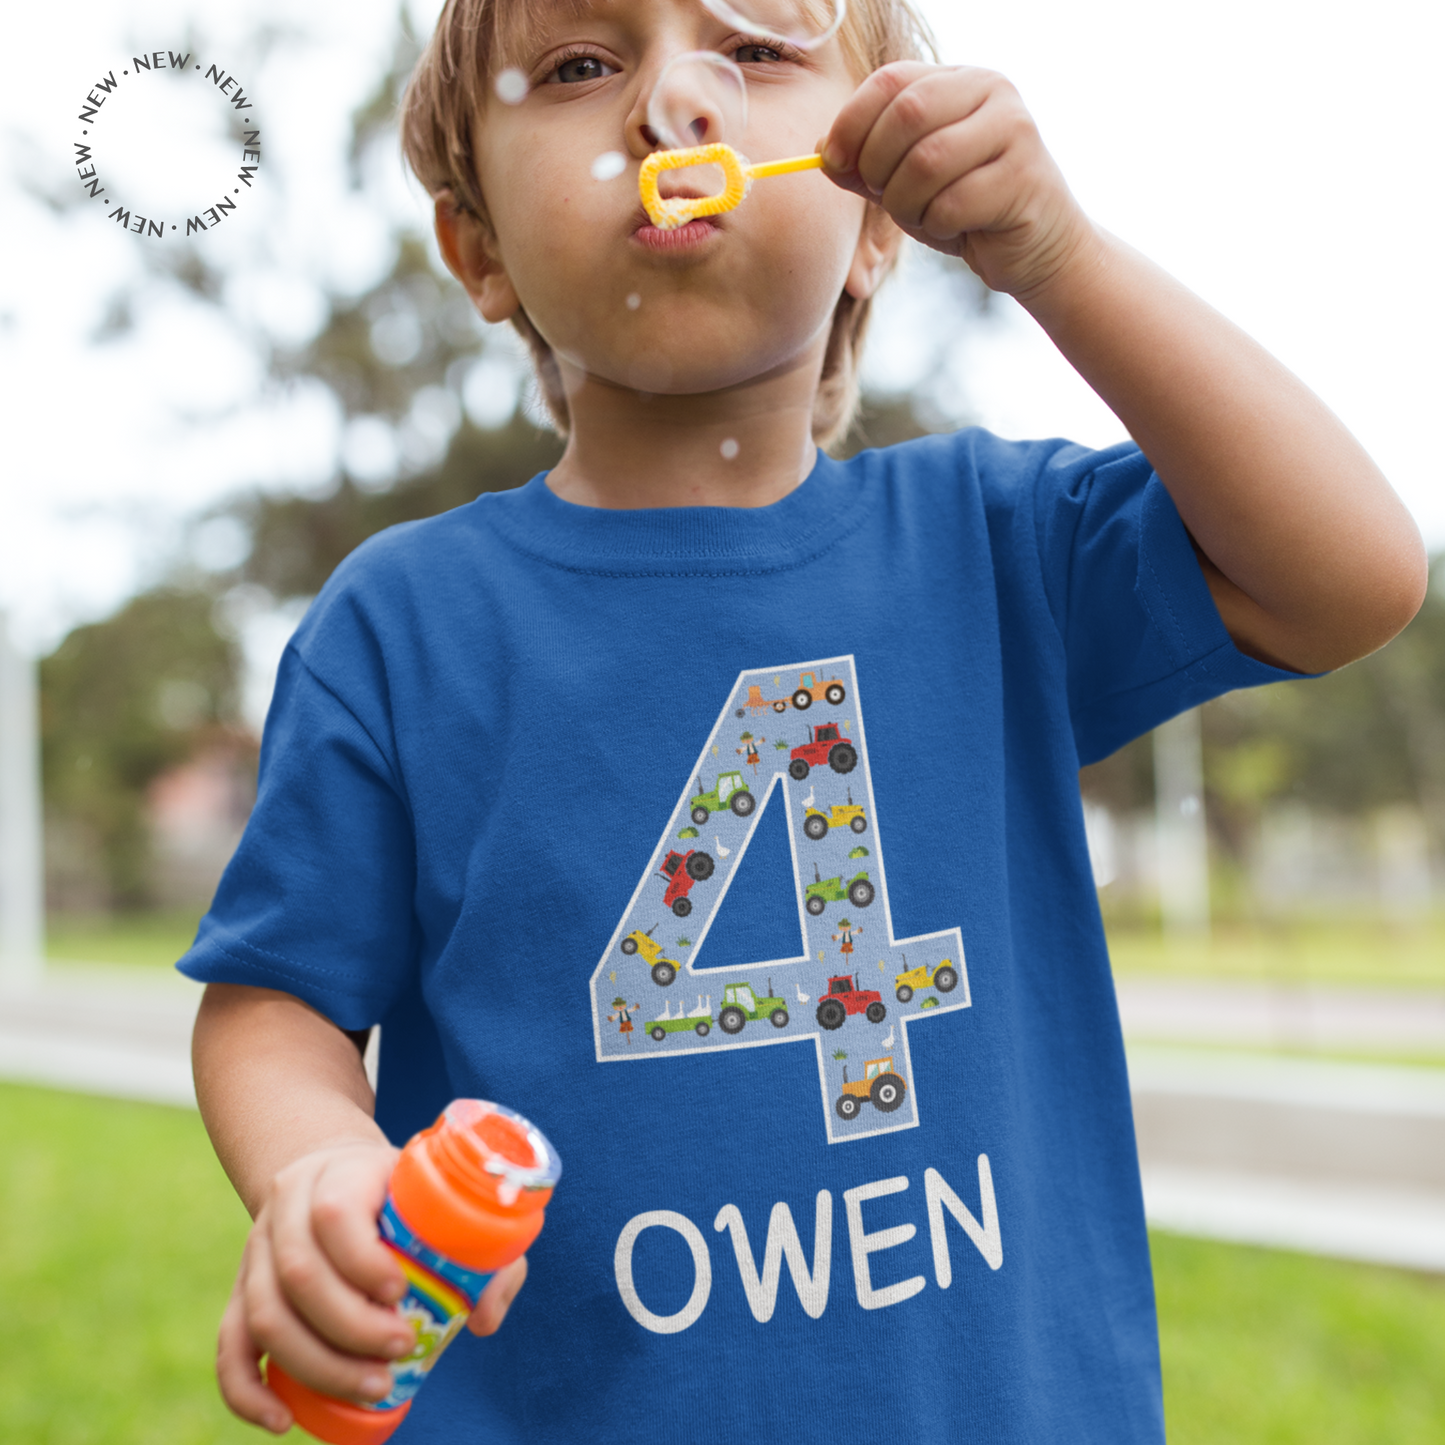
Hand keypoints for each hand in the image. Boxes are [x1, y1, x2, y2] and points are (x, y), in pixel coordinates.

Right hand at [215, 1140, 534, 1434]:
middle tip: (401, 1350)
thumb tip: (483, 1317)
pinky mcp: (240, 1292)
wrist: (335, 1173)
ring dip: (316, 1363)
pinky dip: (247, 1390)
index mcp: (339, 1173)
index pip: (335, 1213)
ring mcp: (257, 1251)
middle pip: (298, 1273)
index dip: (364, 1261)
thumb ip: (481, 1251)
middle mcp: (287, 1209)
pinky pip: (228, 1346)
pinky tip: (281, 1421)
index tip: (401, 1293)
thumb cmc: (401, 1196)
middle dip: (351, 1326)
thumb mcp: (440, 1199)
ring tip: (372, 1386)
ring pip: (264, 1314)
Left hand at [821, 63, 1093, 299]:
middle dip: (878, 166)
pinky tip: (955, 229)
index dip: (851, 121)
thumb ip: (865, 164)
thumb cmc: (966, 210)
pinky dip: (937, 226)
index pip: (891, 80)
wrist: (1035, 247)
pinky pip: (953, 203)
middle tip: (884, 195)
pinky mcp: (1024, 177)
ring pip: (927, 162)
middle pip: (907, 115)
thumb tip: (821, 151)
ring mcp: (1014, 130)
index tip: (833, 160)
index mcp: (958, 79)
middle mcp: (991, 90)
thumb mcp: (905, 183)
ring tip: (921, 216)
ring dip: (906, 203)